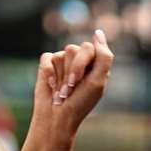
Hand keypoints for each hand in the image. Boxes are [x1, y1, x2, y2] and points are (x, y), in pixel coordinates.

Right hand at [28, 30, 114, 148]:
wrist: (58, 118)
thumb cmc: (80, 103)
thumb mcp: (98, 81)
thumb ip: (104, 56)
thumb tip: (98, 33)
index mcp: (94, 62)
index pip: (88, 47)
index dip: (81, 64)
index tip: (79, 81)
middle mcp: (79, 59)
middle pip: (73, 49)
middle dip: (71, 71)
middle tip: (71, 88)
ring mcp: (63, 61)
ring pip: (60, 55)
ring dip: (61, 76)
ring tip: (63, 90)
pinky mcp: (47, 64)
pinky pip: (47, 58)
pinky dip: (49, 74)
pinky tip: (52, 86)